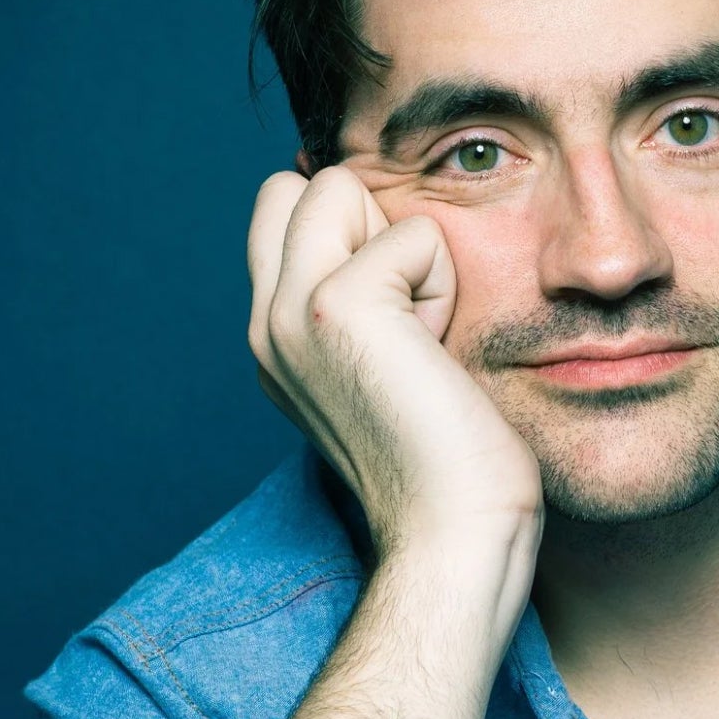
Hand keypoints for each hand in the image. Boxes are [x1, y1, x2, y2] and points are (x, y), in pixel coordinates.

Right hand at [246, 167, 543, 578]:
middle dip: (370, 224)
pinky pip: (412, 233)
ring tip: (421, 335)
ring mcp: (289, 312)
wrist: (453, 534)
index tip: (398, 320)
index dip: (357, 234)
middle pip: (303, 184)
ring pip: (340, 186)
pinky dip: (441, 282)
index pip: (285, 208)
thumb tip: (386, 228)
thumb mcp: (389, 367)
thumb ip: (365, 302)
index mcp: (273, 337)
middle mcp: (265, 323)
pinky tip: (437, 354)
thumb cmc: (448, 463)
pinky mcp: (336, 307)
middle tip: (409, 320)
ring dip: (405, 250)